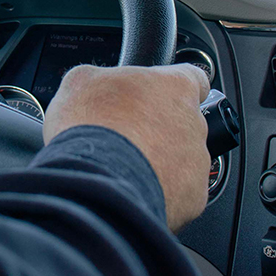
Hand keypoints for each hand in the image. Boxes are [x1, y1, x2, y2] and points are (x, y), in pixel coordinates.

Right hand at [43, 64, 210, 231]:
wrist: (96, 183)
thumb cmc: (91, 127)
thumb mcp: (80, 82)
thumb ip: (101, 78)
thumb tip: (97, 87)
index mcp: (174, 86)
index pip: (193, 77)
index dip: (172, 87)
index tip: (157, 96)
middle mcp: (194, 122)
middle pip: (182, 122)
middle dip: (157, 130)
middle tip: (125, 138)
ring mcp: (196, 163)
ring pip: (182, 160)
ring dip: (159, 163)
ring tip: (123, 170)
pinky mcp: (192, 199)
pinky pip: (179, 193)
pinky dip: (160, 193)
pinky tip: (132, 192)